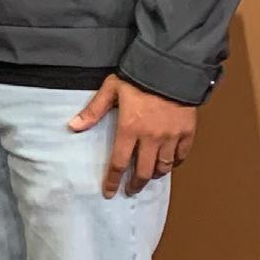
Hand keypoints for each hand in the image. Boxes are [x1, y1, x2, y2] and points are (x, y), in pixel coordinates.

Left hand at [69, 75, 197, 197]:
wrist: (171, 67)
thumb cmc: (138, 77)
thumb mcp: (111, 90)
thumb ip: (93, 111)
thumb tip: (73, 126)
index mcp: (130, 129)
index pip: (118, 163)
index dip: (112, 180)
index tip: (109, 192)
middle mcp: (151, 138)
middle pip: (143, 171)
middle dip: (135, 185)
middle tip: (130, 190)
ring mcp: (171, 137)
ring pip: (164, 167)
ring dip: (154, 175)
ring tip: (148, 176)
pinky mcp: (187, 132)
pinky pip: (182, 155)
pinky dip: (175, 163)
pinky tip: (169, 163)